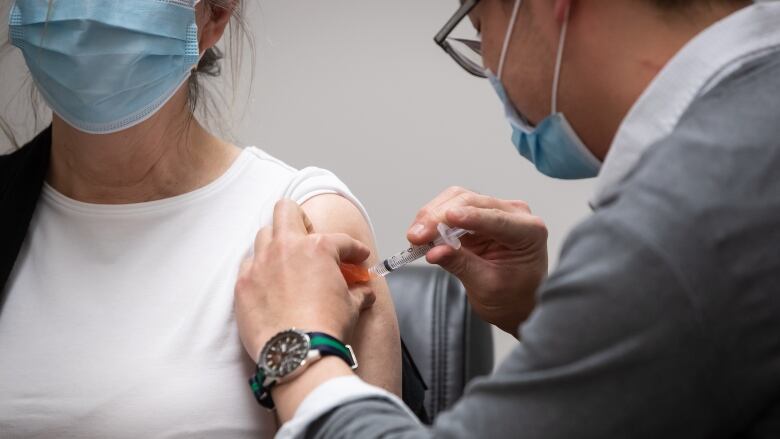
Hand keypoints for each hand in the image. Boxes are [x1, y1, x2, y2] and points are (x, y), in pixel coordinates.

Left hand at [234, 199, 375, 361]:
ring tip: (287, 262)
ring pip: (263, 234)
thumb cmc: (324, 328)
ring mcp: (260, 264)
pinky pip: (248, 265)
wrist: (297, 354)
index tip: (357, 257)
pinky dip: (260, 271)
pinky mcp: (243, 284)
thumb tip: (364, 292)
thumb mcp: (351, 307)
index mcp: (317, 248)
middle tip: (309, 239)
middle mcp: (286, 248)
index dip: (354, 250)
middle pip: (286, 210)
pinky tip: (269, 285)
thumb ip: (358, 293)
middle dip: (300, 219)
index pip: (341, 240)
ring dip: (277, 244)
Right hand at [408, 187, 547, 334]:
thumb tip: (435, 252)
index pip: (496, 219)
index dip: (470, 217)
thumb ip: (462, 265)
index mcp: (529, 231)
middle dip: (440, 217)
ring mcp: (495, 211)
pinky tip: (422, 235)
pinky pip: (451, 208)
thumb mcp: (487, 287)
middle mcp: (514, 214)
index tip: (448, 218)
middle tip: (417, 236)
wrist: (517, 304)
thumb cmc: (513, 298)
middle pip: (471, 202)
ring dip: (432, 216)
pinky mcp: (477, 215)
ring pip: (457, 199)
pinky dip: (434, 220)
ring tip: (416, 237)